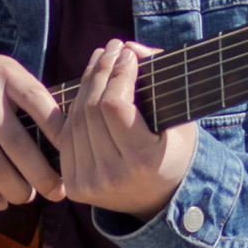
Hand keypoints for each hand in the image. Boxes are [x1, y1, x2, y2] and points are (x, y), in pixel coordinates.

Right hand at [0, 49, 67, 211]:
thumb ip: (27, 94)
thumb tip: (70, 134)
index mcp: (4, 73)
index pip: (43, 106)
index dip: (62, 135)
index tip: (76, 157)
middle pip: (21, 147)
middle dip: (45, 177)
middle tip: (58, 192)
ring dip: (18, 191)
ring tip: (28, 197)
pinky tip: (0, 201)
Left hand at [50, 39, 200, 220]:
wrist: (163, 200)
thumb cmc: (176, 151)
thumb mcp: (180, 118)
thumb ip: (160, 79)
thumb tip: (129, 47)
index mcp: (142, 162)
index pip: (115, 106)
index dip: (118, 74)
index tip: (127, 54)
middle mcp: (112, 176)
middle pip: (92, 110)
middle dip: (100, 72)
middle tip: (111, 48)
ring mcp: (89, 184)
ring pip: (76, 120)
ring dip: (86, 85)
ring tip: (99, 60)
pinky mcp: (74, 187)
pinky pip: (67, 136)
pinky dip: (75, 110)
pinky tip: (87, 89)